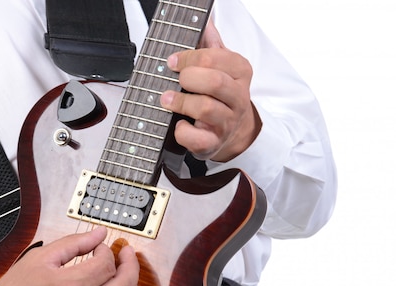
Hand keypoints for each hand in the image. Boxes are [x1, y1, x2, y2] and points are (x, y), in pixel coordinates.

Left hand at [160, 22, 261, 161]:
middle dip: (189, 77)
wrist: (232, 132)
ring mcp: (226, 122)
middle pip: (215, 82)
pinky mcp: (213, 143)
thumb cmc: (220, 95)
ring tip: (166, 99)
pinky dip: (183, 132)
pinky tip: (178, 124)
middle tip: (175, 79)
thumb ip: (212, 44)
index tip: (173, 61)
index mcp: (240, 72)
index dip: (190, 57)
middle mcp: (237, 97)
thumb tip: (205, 21)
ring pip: (206, 109)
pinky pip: (198, 138)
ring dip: (181, 102)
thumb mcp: (221, 67)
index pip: (217, 58)